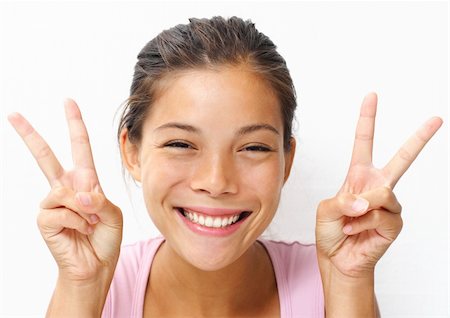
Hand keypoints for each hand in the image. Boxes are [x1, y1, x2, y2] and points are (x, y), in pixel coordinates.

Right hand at [8, 99, 122, 283]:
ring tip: (89, 225)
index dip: (75, 124)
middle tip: (14, 114)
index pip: (79, 147)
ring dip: (84, 210)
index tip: (68, 102)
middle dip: (30, 135)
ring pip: (64, 191)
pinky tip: (80, 231)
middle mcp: (66, 188)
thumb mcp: (112, 214)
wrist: (96, 266)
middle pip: (45, 157)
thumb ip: (98, 200)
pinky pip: (60, 210)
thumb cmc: (105, 239)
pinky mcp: (44, 219)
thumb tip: (77, 193)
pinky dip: (76, 222)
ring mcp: (53, 203)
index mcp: (85, 181)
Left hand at [315, 93, 441, 277]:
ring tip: (349, 221)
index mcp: (358, 176)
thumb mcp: (326, 210)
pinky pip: (380, 215)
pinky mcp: (395, 223)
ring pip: (382, 193)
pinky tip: (356, 231)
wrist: (337, 259)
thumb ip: (344, 200)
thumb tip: (366, 201)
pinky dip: (362, 223)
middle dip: (419, 138)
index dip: (367, 119)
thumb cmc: (331, 232)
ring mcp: (388, 204)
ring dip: (359, 209)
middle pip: (402, 159)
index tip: (372, 96)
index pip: (364, 142)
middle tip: (437, 119)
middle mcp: (377, 186)